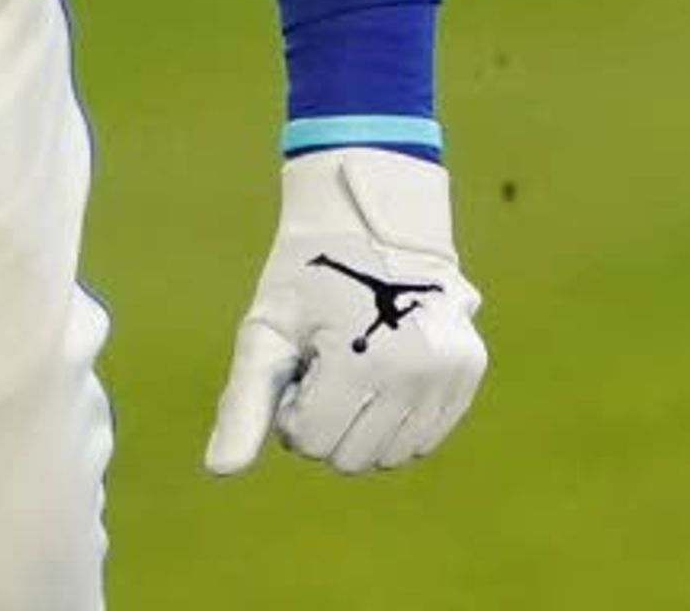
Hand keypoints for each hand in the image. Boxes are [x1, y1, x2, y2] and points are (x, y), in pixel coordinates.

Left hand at [204, 147, 489, 476]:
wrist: (372, 219)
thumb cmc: (306, 277)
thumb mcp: (266, 332)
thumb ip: (244, 404)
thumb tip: (219, 471)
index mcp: (361, 360)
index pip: (313, 443)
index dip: (293, 413)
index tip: (297, 370)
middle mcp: (416, 372)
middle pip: (354, 458)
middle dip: (328, 424)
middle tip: (323, 369)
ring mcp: (450, 372)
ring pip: (393, 455)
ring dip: (363, 426)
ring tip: (354, 369)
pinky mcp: (470, 369)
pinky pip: (427, 436)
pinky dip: (398, 420)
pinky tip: (384, 374)